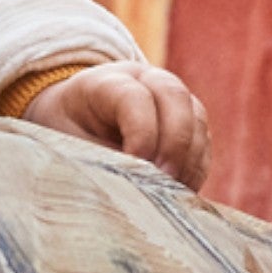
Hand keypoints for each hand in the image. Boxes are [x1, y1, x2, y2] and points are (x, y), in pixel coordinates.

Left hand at [20, 61, 210, 190]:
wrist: (75, 118)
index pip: (134, 96)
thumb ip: (100, 159)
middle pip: (174, 96)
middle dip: (174, 142)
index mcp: (106, 81)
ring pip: (196, 119)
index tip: (135, 164)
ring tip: (172, 192)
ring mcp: (170, 98)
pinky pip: (203, 142)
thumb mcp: (70, 142)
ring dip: (189, 159)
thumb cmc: (68, 131)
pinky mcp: (187, 121)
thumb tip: (131, 188)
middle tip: (164, 180)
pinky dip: (196, 168)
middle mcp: (144, 80)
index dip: (141, 132)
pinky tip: (181, 191)